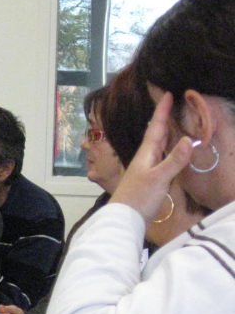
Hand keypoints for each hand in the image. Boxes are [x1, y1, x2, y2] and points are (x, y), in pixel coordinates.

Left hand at [110, 92, 194, 220]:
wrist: (124, 220)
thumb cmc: (139, 198)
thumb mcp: (159, 178)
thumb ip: (174, 160)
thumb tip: (189, 138)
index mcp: (146, 154)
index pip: (156, 127)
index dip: (162, 111)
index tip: (168, 94)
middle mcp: (144, 158)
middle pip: (155, 134)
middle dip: (163, 118)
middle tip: (170, 103)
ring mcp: (146, 169)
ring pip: (156, 146)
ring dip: (164, 133)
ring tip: (171, 122)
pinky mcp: (149, 180)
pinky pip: (159, 158)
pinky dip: (166, 150)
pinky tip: (168, 152)